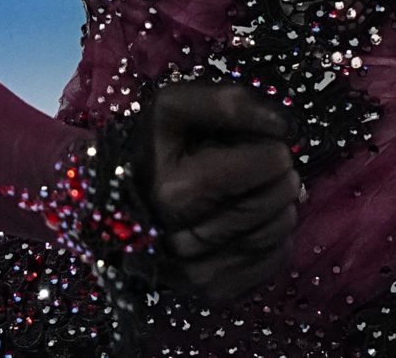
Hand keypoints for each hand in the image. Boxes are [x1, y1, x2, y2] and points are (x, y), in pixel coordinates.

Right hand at [143, 81, 304, 304]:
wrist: (111, 204)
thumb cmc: (152, 150)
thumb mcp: (174, 107)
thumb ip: (229, 103)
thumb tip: (284, 127)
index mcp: (175, 190)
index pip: (267, 164)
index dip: (274, 148)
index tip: (260, 144)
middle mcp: (183, 240)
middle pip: (276, 200)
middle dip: (281, 177)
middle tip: (265, 168)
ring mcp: (197, 274)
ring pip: (279, 233)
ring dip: (283, 206)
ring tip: (261, 191)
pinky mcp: (213, 293)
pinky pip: (275, 262)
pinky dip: (279, 238)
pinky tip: (256, 221)